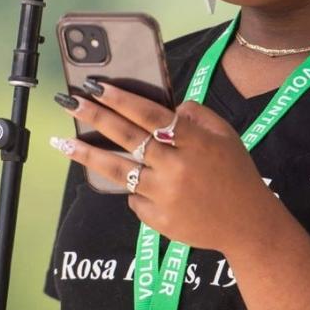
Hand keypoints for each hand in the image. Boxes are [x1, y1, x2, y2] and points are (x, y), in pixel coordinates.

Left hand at [50, 83, 275, 253]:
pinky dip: (133, 186)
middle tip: (70, 102)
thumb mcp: (225, 134)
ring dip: (88, 154)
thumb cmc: (235, 171)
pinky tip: (135, 181)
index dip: (122, 99)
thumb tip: (166, 108)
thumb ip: (196, 115)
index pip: (150, 114)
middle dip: (95, 116)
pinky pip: (134, 197)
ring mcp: (163, 195)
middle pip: (127, 137)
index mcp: (194, 140)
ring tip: (63, 142)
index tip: (98, 86)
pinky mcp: (157, 219)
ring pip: (118, 170)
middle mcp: (175, 166)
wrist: (246, 222)